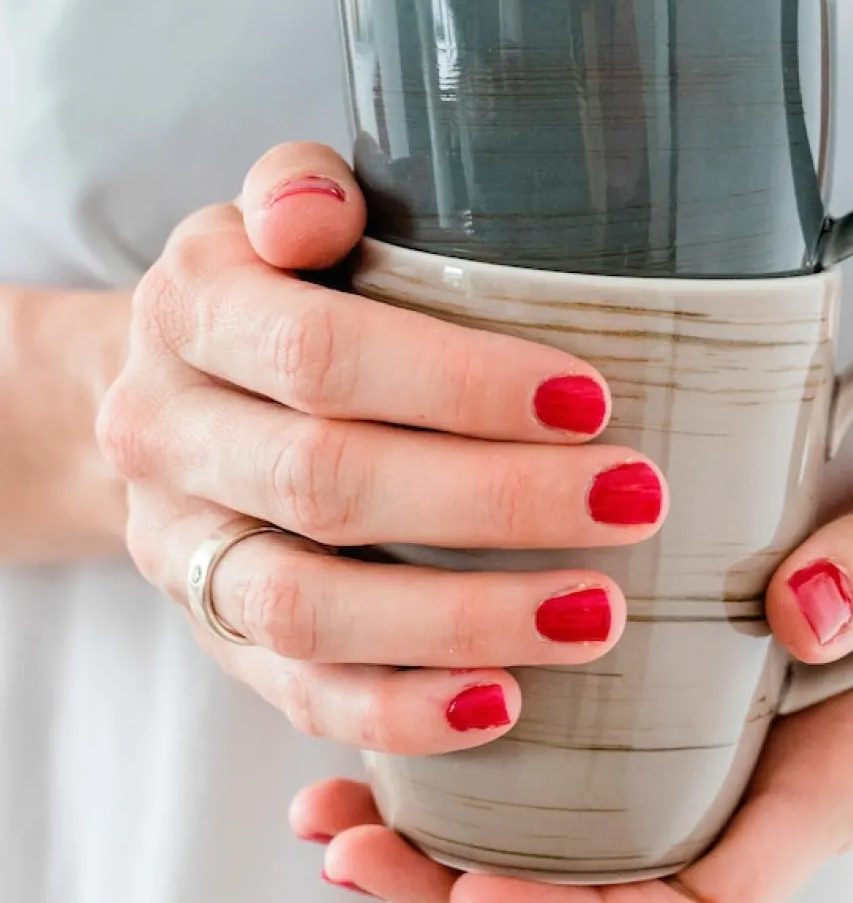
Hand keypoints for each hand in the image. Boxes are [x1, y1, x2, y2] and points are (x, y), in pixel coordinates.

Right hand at [97, 142, 666, 753]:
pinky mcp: (213, 636)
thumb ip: (302, 190)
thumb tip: (317, 215)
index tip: (592, 399)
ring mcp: (181, 547)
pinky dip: (399, 713)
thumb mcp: (280, 212)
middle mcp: (164, 432)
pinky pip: (296, 693)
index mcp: (190, 307)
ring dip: (459, 621)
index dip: (456, 382)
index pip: (319, 352)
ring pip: (306, 608)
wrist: (174, 394)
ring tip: (597, 613)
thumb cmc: (278, 287)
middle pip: (325, 484)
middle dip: (493, 499)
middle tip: (637, 501)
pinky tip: (504, 705)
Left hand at [291, 426, 852, 902]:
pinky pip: (571, 764)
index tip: (476, 885)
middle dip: (464, 894)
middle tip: (344, 845)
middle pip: (600, 897)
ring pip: (567, 840)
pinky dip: (476, 753)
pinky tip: (392, 705)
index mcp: (821, 785)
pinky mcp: (677, 698)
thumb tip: (797, 615)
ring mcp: (711, 751)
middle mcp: (753, 790)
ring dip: (443, 837)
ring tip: (329, 804)